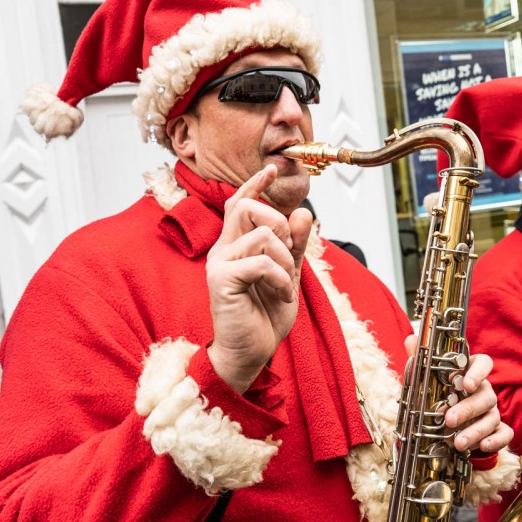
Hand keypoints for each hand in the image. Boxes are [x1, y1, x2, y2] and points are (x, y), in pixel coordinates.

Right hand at [205, 166, 312, 392]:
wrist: (250, 354)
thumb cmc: (263, 318)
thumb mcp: (289, 275)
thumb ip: (295, 245)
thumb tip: (302, 211)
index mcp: (235, 246)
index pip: (240, 203)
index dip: (256, 183)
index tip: (272, 167)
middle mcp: (222, 249)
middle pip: (248, 207)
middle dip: (279, 223)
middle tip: (290, 253)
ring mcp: (219, 263)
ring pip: (262, 234)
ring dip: (286, 259)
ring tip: (286, 284)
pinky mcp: (221, 280)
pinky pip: (261, 261)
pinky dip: (281, 277)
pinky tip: (282, 295)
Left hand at [403, 335, 512, 452]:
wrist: (445, 425)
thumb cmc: (439, 397)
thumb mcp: (426, 380)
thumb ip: (421, 361)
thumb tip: (412, 339)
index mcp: (470, 374)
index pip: (483, 363)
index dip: (478, 372)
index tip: (466, 384)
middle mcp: (483, 390)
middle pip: (485, 395)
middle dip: (468, 409)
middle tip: (449, 420)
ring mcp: (491, 411)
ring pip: (492, 417)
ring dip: (475, 431)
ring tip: (458, 443)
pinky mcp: (497, 430)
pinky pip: (505, 434)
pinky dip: (496, 440)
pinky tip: (482, 447)